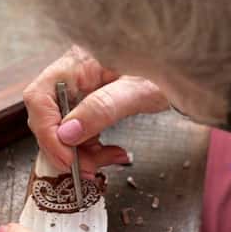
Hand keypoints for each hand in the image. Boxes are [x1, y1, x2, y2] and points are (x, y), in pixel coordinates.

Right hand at [23, 46, 168, 175]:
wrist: (190, 73)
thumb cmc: (169, 71)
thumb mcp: (139, 91)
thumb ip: (102, 108)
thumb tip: (67, 133)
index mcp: (79, 62)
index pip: (40, 96)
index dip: (46, 130)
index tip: (66, 158)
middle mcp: (75, 75)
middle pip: (48, 116)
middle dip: (65, 148)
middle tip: (87, 169)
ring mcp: (82, 90)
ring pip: (64, 129)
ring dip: (81, 153)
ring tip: (110, 160)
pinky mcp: (93, 104)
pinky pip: (81, 132)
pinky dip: (93, 149)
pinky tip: (114, 154)